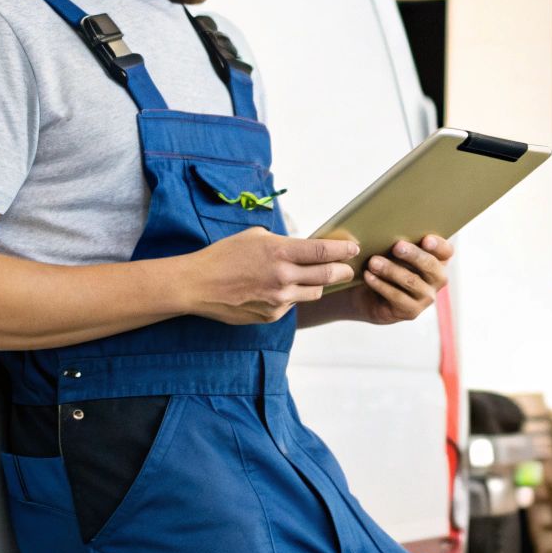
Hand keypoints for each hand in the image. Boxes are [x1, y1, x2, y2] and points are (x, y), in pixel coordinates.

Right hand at [185, 229, 358, 325]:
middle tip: (349, 268)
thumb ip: (282, 242)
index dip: (344, 251)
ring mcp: (278, 299)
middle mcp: (283, 277)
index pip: (324, 252)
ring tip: (321, 277)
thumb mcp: (255, 237)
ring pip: (315, 292)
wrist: (198, 284)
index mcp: (280, 252)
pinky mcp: (272, 315)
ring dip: (321, 284)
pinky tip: (284, 289)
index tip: (353, 248)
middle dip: (343, 270)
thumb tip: (302, 246)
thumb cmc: (224, 255)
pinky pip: (293, 304)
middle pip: (328, 275)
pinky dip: (294, 296)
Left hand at [352, 235, 453, 325]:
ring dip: (391, 270)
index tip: (426, 239)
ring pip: (411, 281)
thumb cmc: (388, 264)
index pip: (446, 251)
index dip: (438, 245)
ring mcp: (427, 297)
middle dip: (413, 255)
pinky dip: (381, 285)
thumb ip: (401, 243)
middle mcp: (438, 279)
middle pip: (430, 265)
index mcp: (439, 260)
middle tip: (396, 246)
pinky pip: (397, 296)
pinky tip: (369, 276)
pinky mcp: (412, 311)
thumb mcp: (396, 252)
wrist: (372, 295)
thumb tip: (389, 231)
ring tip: (373, 262)